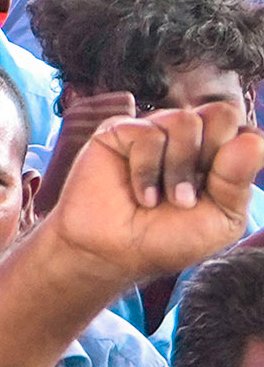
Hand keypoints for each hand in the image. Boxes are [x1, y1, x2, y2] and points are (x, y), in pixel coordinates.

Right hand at [39, 101, 263, 290]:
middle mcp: (189, 140)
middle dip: (212, 154)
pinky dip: (147, 169)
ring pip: (185, 120)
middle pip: (222, 114)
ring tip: (166, 198)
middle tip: (195, 189)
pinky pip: (147, 133)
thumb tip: (253, 140)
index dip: (239, 156)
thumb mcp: (221, 219)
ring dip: (178, 167)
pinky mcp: (119, 132)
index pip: (247, 132)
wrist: (116, 253)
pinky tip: (143, 195)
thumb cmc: (168, 239)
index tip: (220, 190)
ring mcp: (154, 133)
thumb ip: (237, 180)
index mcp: (218, 158)